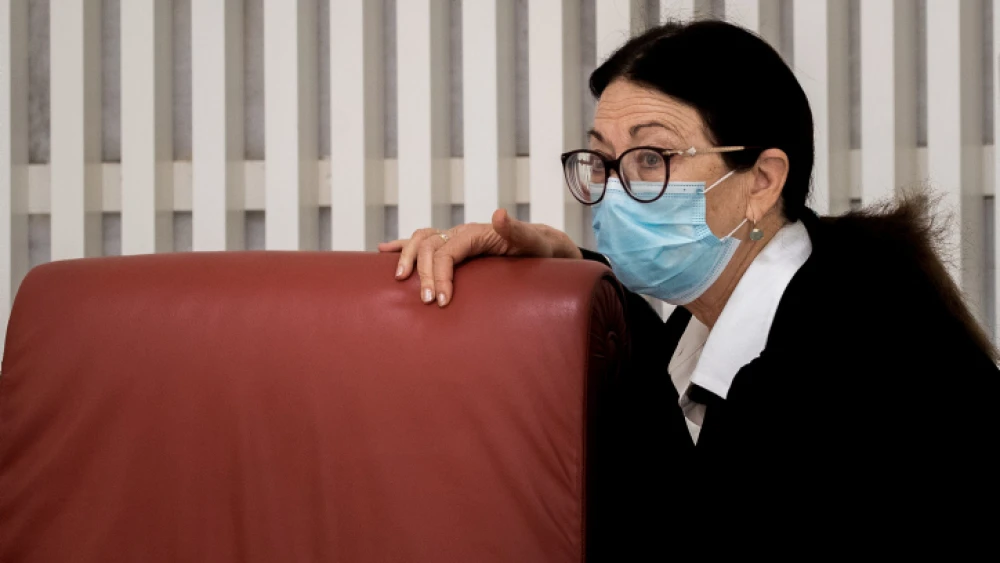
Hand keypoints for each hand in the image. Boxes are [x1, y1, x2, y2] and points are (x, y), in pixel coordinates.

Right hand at [378, 208, 582, 306]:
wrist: (543, 246)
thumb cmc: (541, 248)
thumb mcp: (534, 241)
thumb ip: (516, 229)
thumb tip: (498, 212)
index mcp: (477, 233)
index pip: (448, 251)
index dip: (440, 274)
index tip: (441, 301)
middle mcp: (462, 232)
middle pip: (430, 247)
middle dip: (424, 274)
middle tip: (427, 303)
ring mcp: (456, 238)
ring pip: (421, 241)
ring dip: (408, 259)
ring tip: (401, 280)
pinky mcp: (454, 246)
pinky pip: (423, 242)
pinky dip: (403, 246)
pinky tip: (384, 251)